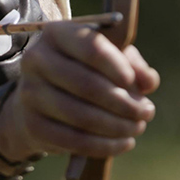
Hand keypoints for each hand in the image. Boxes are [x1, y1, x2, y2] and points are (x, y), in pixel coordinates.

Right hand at [1, 21, 158, 158]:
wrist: (40, 98)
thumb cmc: (82, 70)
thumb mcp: (107, 58)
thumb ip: (132, 64)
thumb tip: (149, 81)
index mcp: (56, 34)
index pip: (90, 47)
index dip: (115, 65)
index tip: (133, 81)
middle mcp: (36, 60)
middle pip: (87, 85)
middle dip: (124, 103)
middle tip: (147, 113)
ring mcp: (30, 94)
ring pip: (81, 116)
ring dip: (117, 126)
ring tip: (138, 127)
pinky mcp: (32, 125)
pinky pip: (73, 140)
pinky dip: (104, 145)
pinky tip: (124, 143)